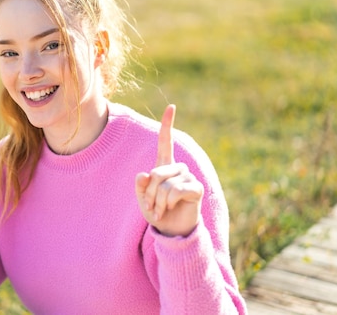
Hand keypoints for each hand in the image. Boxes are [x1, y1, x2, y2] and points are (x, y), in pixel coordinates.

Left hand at [135, 105, 203, 236]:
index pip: (166, 142)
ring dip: (158, 201)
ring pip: (165, 184)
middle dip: (149, 193)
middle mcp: (178, 168)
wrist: (172, 231)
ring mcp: (188, 177)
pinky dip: (168, 203)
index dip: (168, 125)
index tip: (171, 106)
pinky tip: (171, 209)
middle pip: (156, 173)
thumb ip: (140, 186)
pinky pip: (176, 190)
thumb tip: (143, 174)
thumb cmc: (157, 212)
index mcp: (165, 166)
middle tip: (150, 207)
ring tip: (161, 210)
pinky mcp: (196, 188)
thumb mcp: (143, 198)